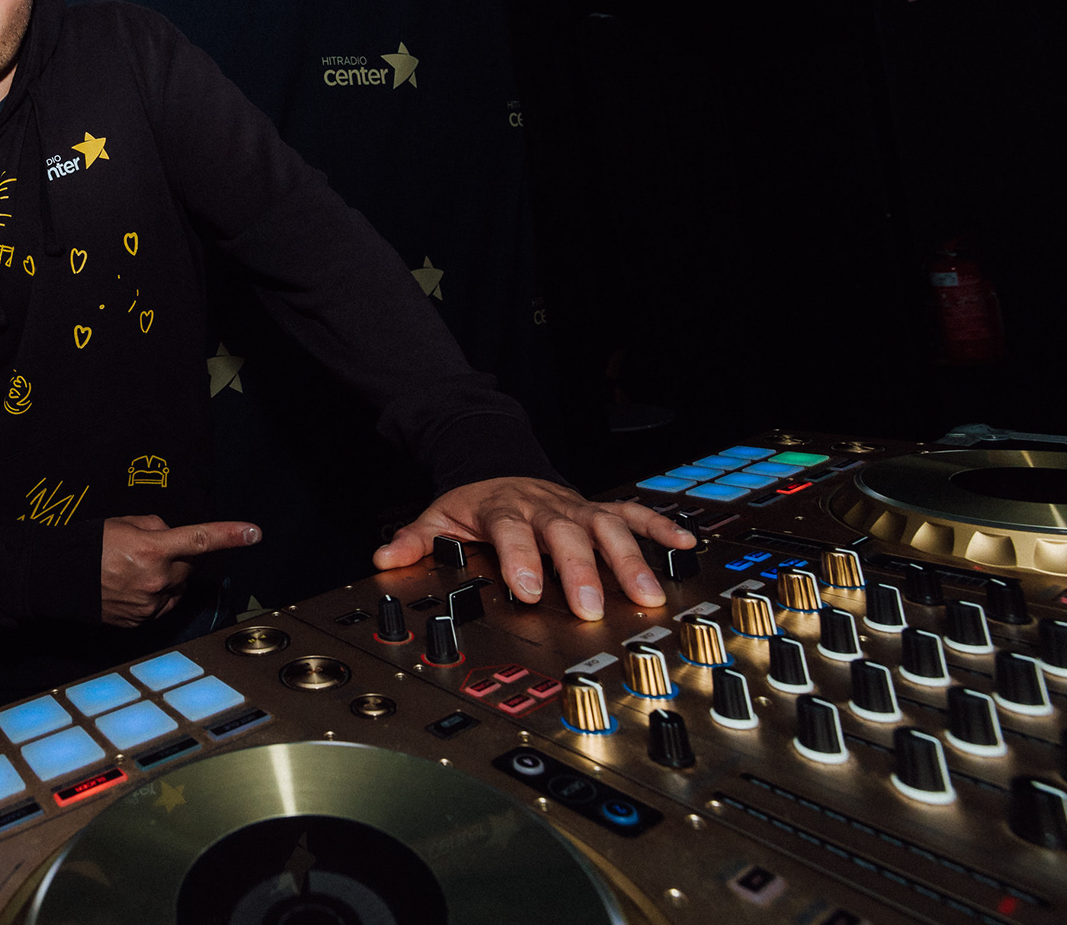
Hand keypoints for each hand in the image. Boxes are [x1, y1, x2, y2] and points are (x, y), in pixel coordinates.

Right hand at [101, 514, 260, 627]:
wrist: (57, 578)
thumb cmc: (89, 546)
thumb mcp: (124, 523)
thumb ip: (156, 527)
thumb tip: (173, 537)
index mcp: (153, 549)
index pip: (201, 540)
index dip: (230, 535)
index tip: (254, 532)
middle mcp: (156, 579)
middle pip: (190, 565)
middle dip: (181, 555)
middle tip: (152, 549)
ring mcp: (150, 604)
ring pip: (178, 587)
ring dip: (169, 576)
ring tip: (137, 569)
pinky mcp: (142, 620)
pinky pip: (163, 605)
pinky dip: (156, 594)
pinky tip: (133, 586)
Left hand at [372, 477, 692, 619]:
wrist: (498, 462)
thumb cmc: (474, 503)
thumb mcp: (438, 518)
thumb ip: (414, 542)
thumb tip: (383, 559)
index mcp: (503, 510)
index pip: (511, 532)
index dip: (520, 559)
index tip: (526, 590)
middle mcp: (544, 507)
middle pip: (565, 534)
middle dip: (580, 569)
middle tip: (592, 605)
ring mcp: (575, 507)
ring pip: (605, 527)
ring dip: (627, 558)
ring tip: (646, 593)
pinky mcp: (597, 508)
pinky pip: (632, 512)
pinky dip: (659, 526)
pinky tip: (683, 544)